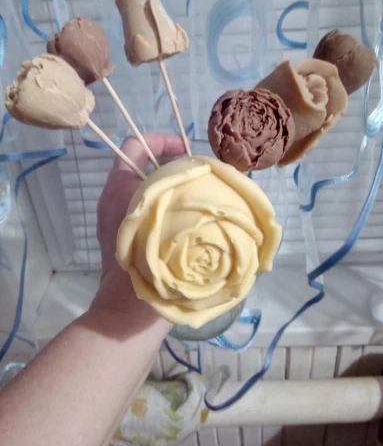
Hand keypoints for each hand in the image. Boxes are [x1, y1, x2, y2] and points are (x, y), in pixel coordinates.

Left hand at [93, 134, 185, 320]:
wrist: (128, 310)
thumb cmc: (149, 260)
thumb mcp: (169, 216)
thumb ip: (182, 188)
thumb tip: (202, 170)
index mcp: (119, 186)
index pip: (136, 144)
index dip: (162, 139)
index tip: (187, 150)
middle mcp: (113, 196)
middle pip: (142, 164)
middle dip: (171, 164)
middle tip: (199, 175)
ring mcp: (114, 217)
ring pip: (145, 187)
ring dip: (170, 186)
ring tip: (198, 196)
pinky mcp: (122, 236)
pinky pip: (144, 208)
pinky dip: (163, 206)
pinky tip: (187, 220)